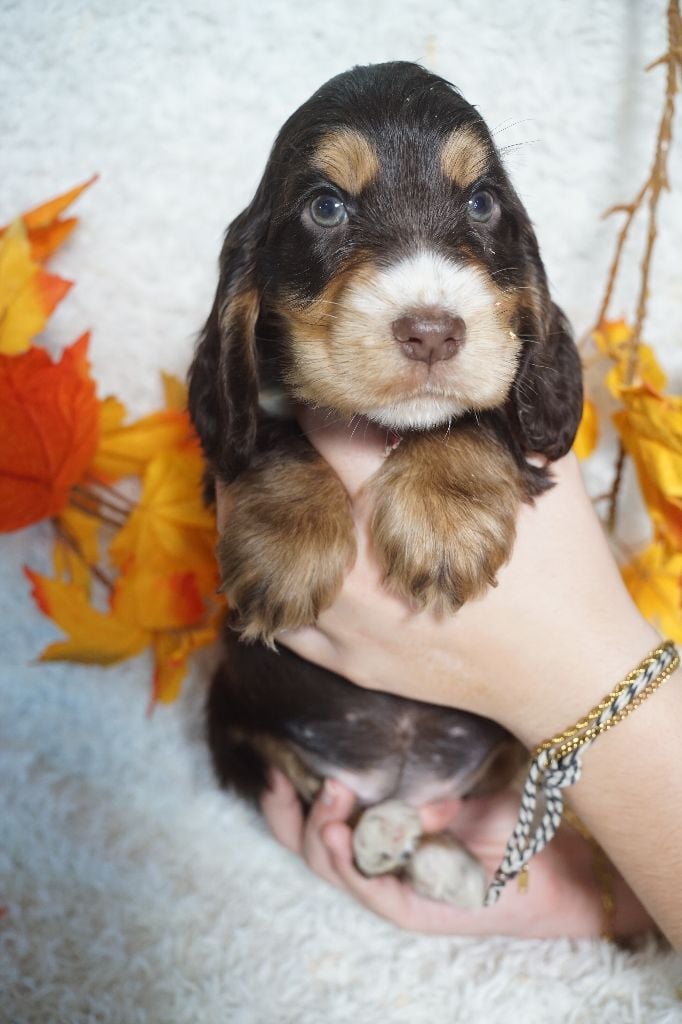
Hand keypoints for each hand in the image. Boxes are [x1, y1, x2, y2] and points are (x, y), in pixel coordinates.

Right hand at [261, 770, 652, 938]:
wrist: (554, 862)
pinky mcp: (413, 910)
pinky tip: (347, 837)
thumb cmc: (504, 817)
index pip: (312, 818)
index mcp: (375, 830)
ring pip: (332, 868)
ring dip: (324, 832)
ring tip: (331, 800)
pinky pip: (372, 889)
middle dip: (291, 813)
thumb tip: (384, 768)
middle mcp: (374, 862)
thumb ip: (413, 777)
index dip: (284, 797)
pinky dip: (357, 862)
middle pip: (307, 847)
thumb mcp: (449, 783)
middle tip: (292, 778)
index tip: (273, 760)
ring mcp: (390, 889)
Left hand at [274, 408, 659, 748]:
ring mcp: (348, 625)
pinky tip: (261, 561)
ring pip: (261, 565)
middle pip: (277, 499)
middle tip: (256, 433)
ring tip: (244, 489)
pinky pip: (281, 623)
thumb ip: (500, 420)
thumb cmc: (566, 572)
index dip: (313, 406)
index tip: (307, 390)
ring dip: (247, 522)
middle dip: (263, 460)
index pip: (328, 438)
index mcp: (399, 510)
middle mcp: (358, 568)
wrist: (571, 674)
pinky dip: (263, 589)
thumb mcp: (546, 478)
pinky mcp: (349, 664)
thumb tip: (466, 378)